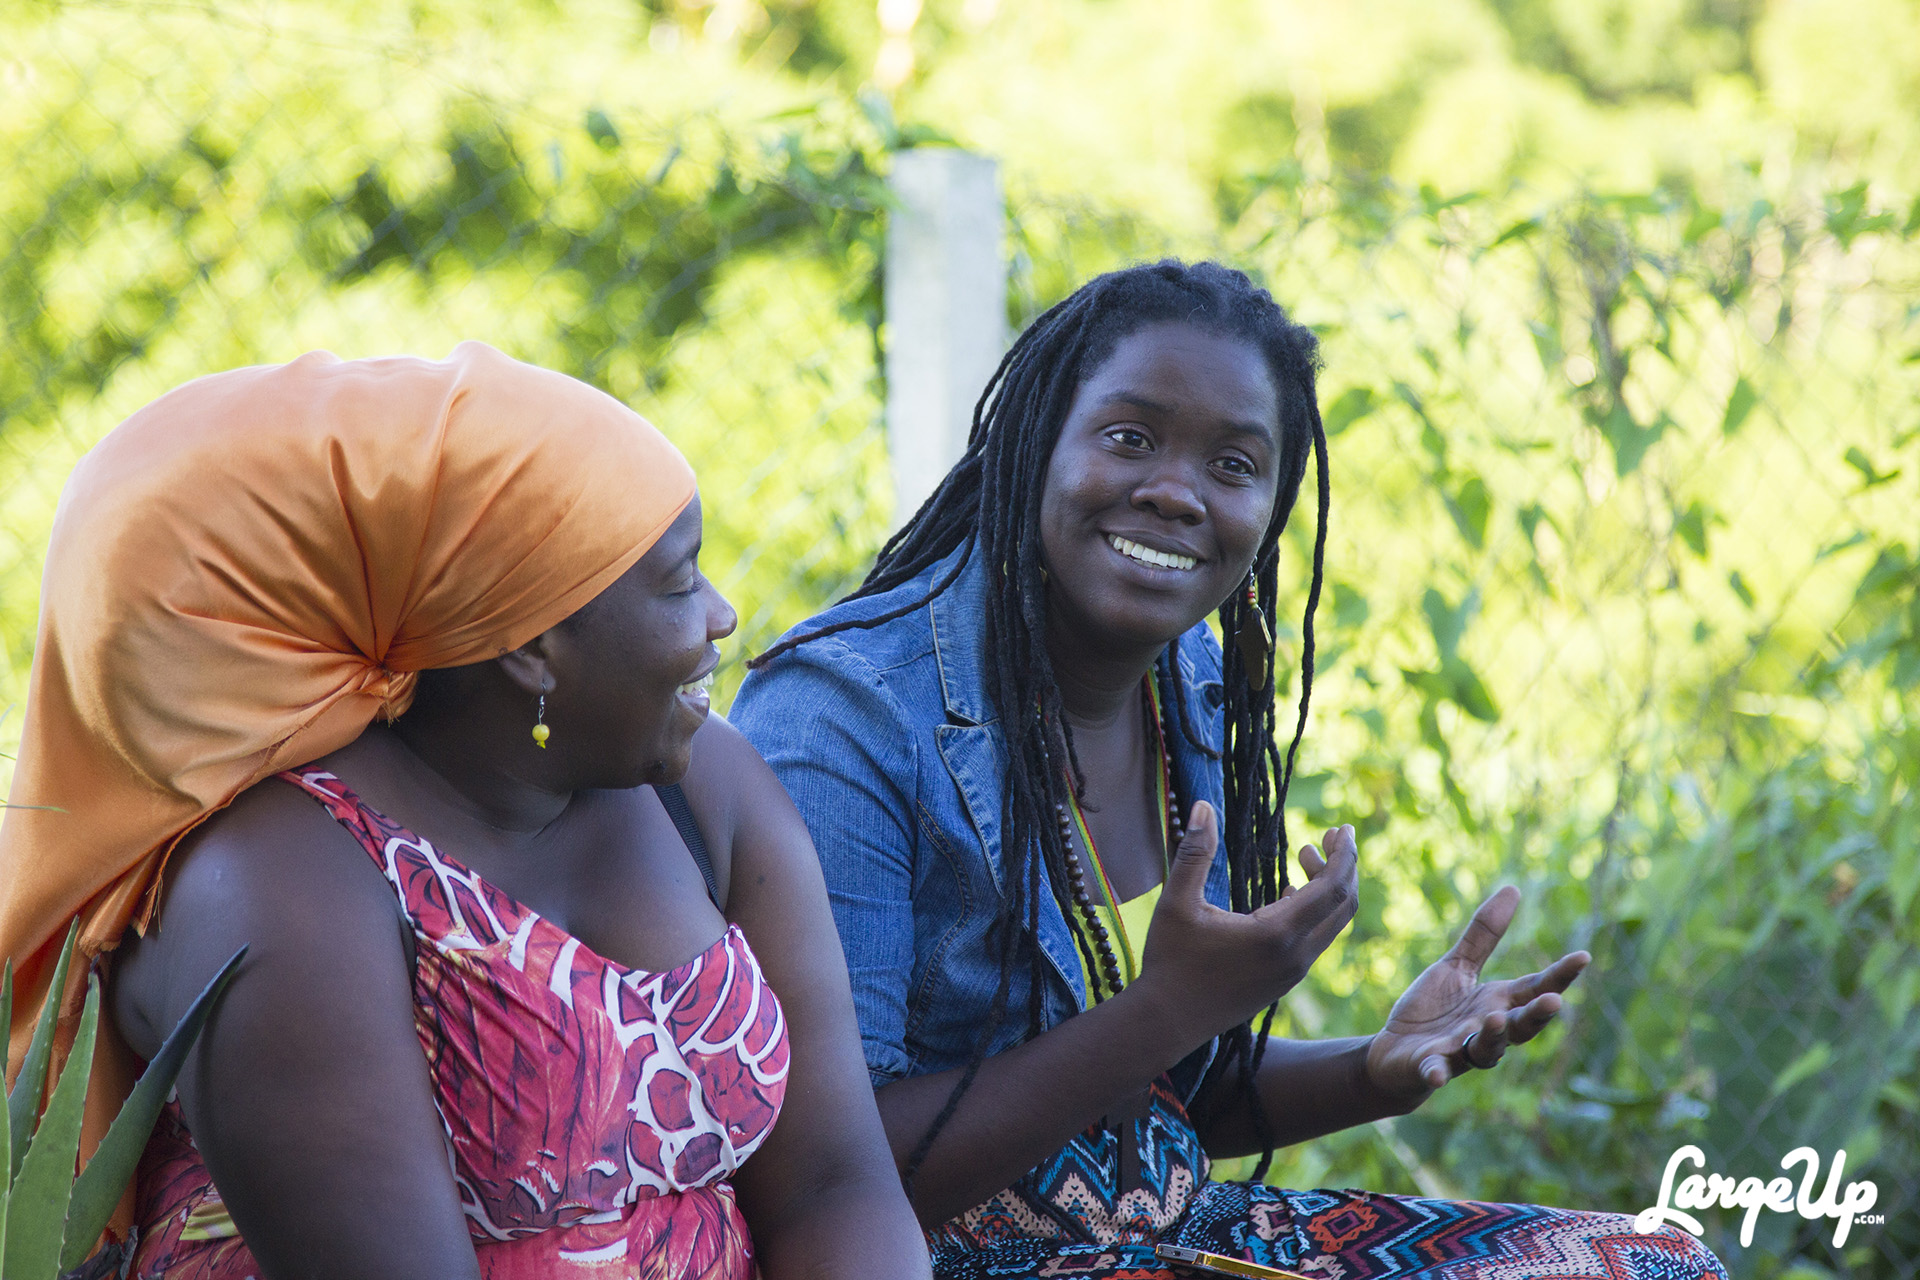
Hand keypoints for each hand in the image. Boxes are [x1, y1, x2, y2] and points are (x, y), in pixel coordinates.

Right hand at [1137, 802, 1358, 1047]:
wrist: (1167, 1021)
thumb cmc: (1170, 961)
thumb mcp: (1177, 902)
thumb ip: (1195, 852)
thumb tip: (1204, 805)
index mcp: (1276, 934)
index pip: (1333, 889)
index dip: (1343, 855)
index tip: (1342, 828)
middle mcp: (1295, 956)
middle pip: (1343, 906)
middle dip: (1343, 866)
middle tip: (1329, 835)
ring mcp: (1292, 972)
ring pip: (1332, 924)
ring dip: (1328, 888)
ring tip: (1305, 856)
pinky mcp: (1283, 981)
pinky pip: (1315, 939)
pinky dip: (1315, 911)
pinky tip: (1290, 893)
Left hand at [1363, 886, 1588, 1104]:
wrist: (1396, 1052)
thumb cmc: (1435, 1010)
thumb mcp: (1457, 966)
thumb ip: (1484, 935)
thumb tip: (1514, 888)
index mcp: (1497, 1003)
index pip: (1534, 988)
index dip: (1559, 975)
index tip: (1583, 957)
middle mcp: (1487, 1030)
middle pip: (1521, 1025)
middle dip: (1537, 1015)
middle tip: (1555, 1001)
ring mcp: (1460, 1051)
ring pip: (1485, 1049)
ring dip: (1493, 1036)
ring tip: (1494, 1020)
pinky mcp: (1430, 1067)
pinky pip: (1436, 1070)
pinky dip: (1437, 1072)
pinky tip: (1436, 1073)